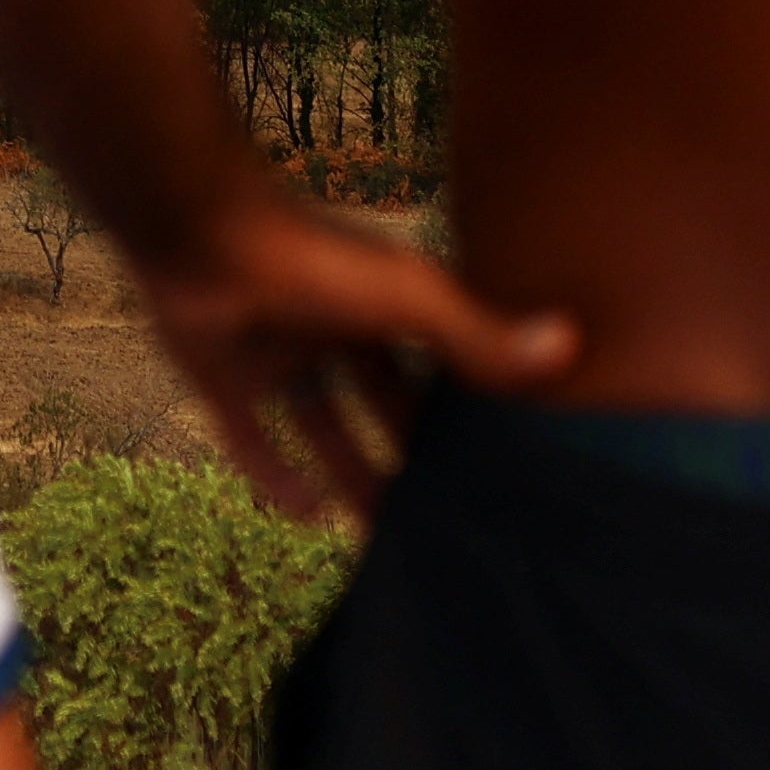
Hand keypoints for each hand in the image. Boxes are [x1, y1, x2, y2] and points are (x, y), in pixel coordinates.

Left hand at [134, 191, 575, 524]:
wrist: (199, 234)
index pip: (435, 363)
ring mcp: (275, 353)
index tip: (497, 458)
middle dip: (409, 449)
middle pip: (381, 401)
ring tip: (388, 536)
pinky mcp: (222, 379)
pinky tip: (310, 518)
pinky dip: (277, 476)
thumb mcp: (409, 301)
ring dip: (351, 473)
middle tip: (446, 512)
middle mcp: (332, 327)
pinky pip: (252, 438)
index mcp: (383, 303)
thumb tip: (569, 345)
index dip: (462, 407)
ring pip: (322, 425)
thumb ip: (479, 334)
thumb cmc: (314, 260)